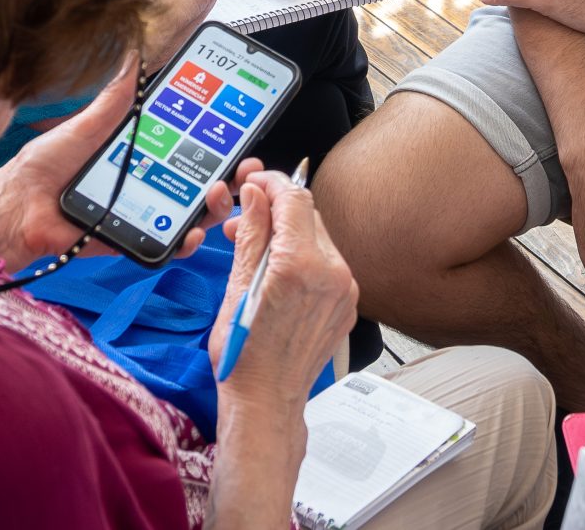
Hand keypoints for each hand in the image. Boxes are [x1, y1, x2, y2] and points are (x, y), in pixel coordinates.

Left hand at [0, 52, 252, 266]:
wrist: (17, 209)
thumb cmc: (43, 168)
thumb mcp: (85, 125)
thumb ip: (115, 99)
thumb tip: (133, 56)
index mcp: (137, 153)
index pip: (186, 146)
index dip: (215, 140)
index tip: (236, 127)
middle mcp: (145, 182)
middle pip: (197, 181)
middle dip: (226, 174)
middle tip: (241, 164)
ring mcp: (142, 213)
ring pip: (190, 213)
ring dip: (213, 206)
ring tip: (218, 193)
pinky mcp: (131, 240)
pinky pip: (165, 246)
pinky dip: (185, 241)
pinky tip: (193, 231)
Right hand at [209, 171, 357, 404]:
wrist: (267, 400)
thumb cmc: (244, 354)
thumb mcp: (236, 286)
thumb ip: (252, 233)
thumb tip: (256, 195)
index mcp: (301, 265)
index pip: (294, 198)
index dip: (272, 184)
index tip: (255, 184)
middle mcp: (332, 274)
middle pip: (309, 216)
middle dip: (277, 210)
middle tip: (247, 218)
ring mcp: (345, 291)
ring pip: (319, 239)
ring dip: (290, 235)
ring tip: (258, 250)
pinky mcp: (348, 305)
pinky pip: (328, 266)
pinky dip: (305, 259)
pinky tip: (280, 274)